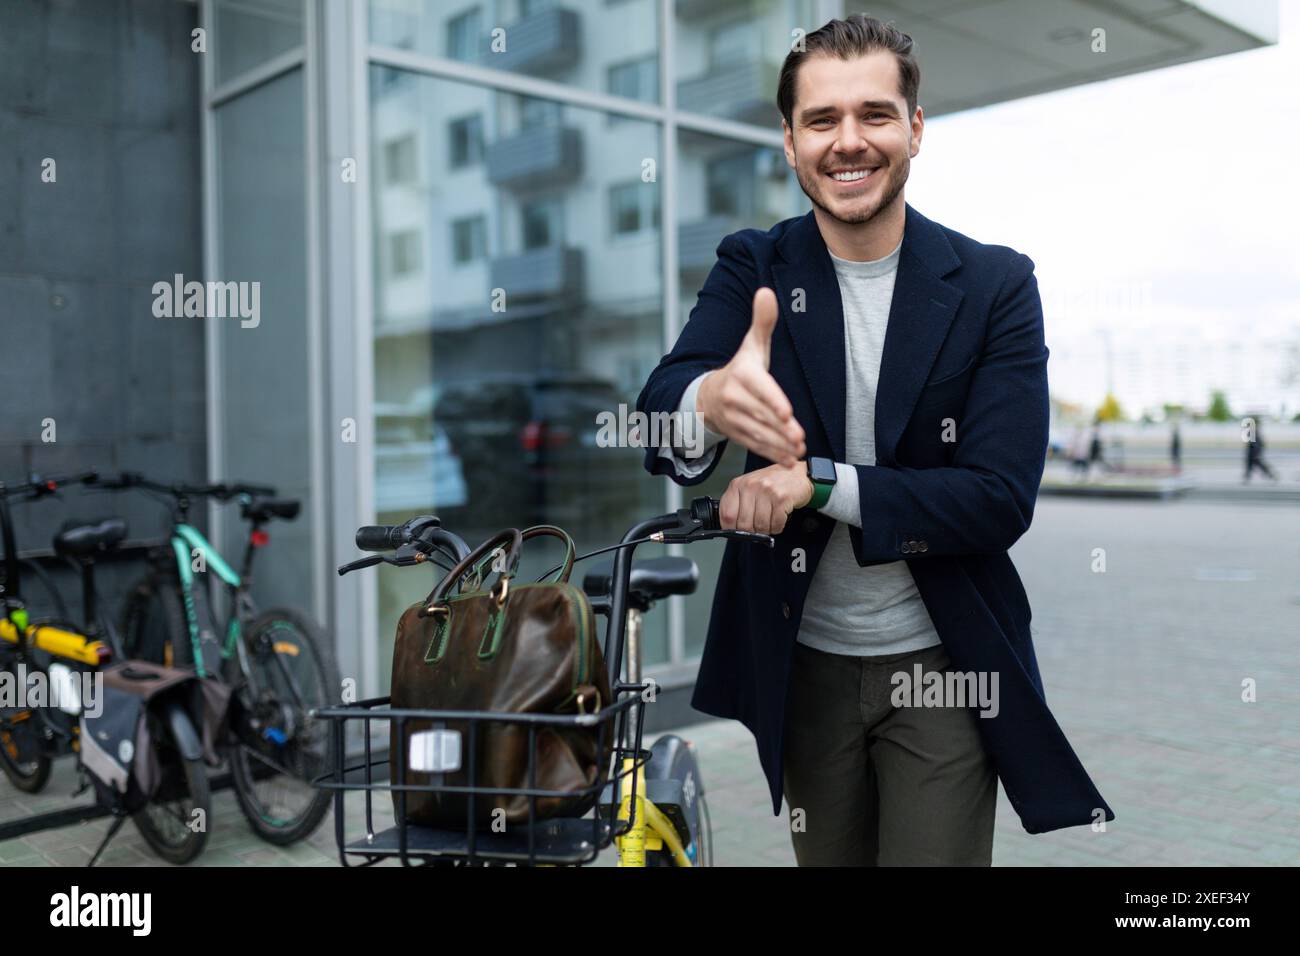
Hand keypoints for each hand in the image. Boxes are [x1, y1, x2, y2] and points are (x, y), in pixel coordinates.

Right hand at [696, 288, 805, 467]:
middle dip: (781, 428)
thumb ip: (762, 321)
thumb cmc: (739, 369)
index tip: (787, 414)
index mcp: (742, 375)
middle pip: (762, 415)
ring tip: (798, 449)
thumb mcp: (750, 345)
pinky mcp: (738, 435)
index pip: (760, 389)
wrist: (707, 397)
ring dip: (779, 444)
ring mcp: (735, 419)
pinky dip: (772, 454)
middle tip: (799, 437)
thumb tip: (766, 291)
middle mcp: (735, 398)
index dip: (773, 402)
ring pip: (759, 433)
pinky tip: (789, 460)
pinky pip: (755, 445)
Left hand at [719, 462, 814, 535]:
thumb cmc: (771, 482)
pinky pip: (776, 524)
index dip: (731, 528)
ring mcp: (766, 491)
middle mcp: (751, 486)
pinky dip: (778, 527)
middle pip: (743, 524)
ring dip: (766, 529)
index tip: (736, 531)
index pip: (726, 515)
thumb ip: (738, 504)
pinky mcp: (781, 498)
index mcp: (738, 484)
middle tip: (757, 526)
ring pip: (760, 526)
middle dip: (751, 531)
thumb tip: (730, 527)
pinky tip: (778, 518)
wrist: (796, 474)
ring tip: (770, 520)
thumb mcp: (748, 488)